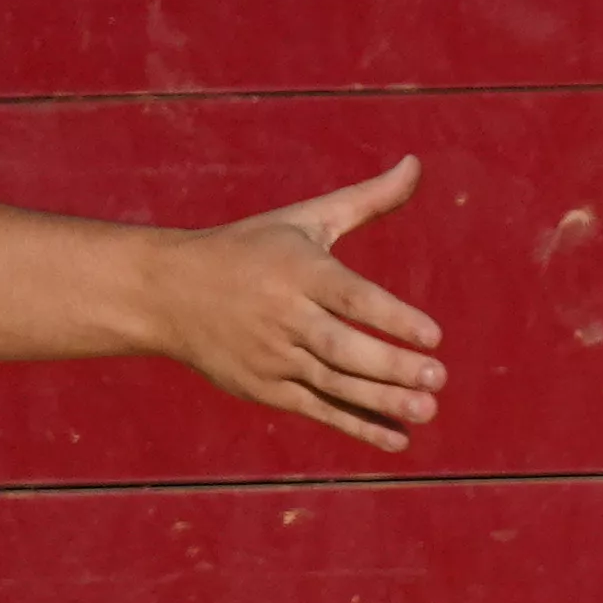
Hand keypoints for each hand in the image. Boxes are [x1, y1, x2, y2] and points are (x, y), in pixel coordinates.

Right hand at [140, 157, 442, 446]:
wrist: (164, 292)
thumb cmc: (249, 249)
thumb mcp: (304, 220)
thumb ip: (366, 200)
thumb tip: (416, 163)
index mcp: (296, 271)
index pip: (350, 296)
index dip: (391, 316)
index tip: (433, 334)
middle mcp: (283, 315)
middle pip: (341, 346)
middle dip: (390, 365)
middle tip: (438, 376)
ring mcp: (271, 356)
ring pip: (332, 382)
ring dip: (381, 401)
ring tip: (427, 409)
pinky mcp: (263, 388)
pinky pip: (316, 409)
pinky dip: (355, 426)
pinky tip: (398, 438)